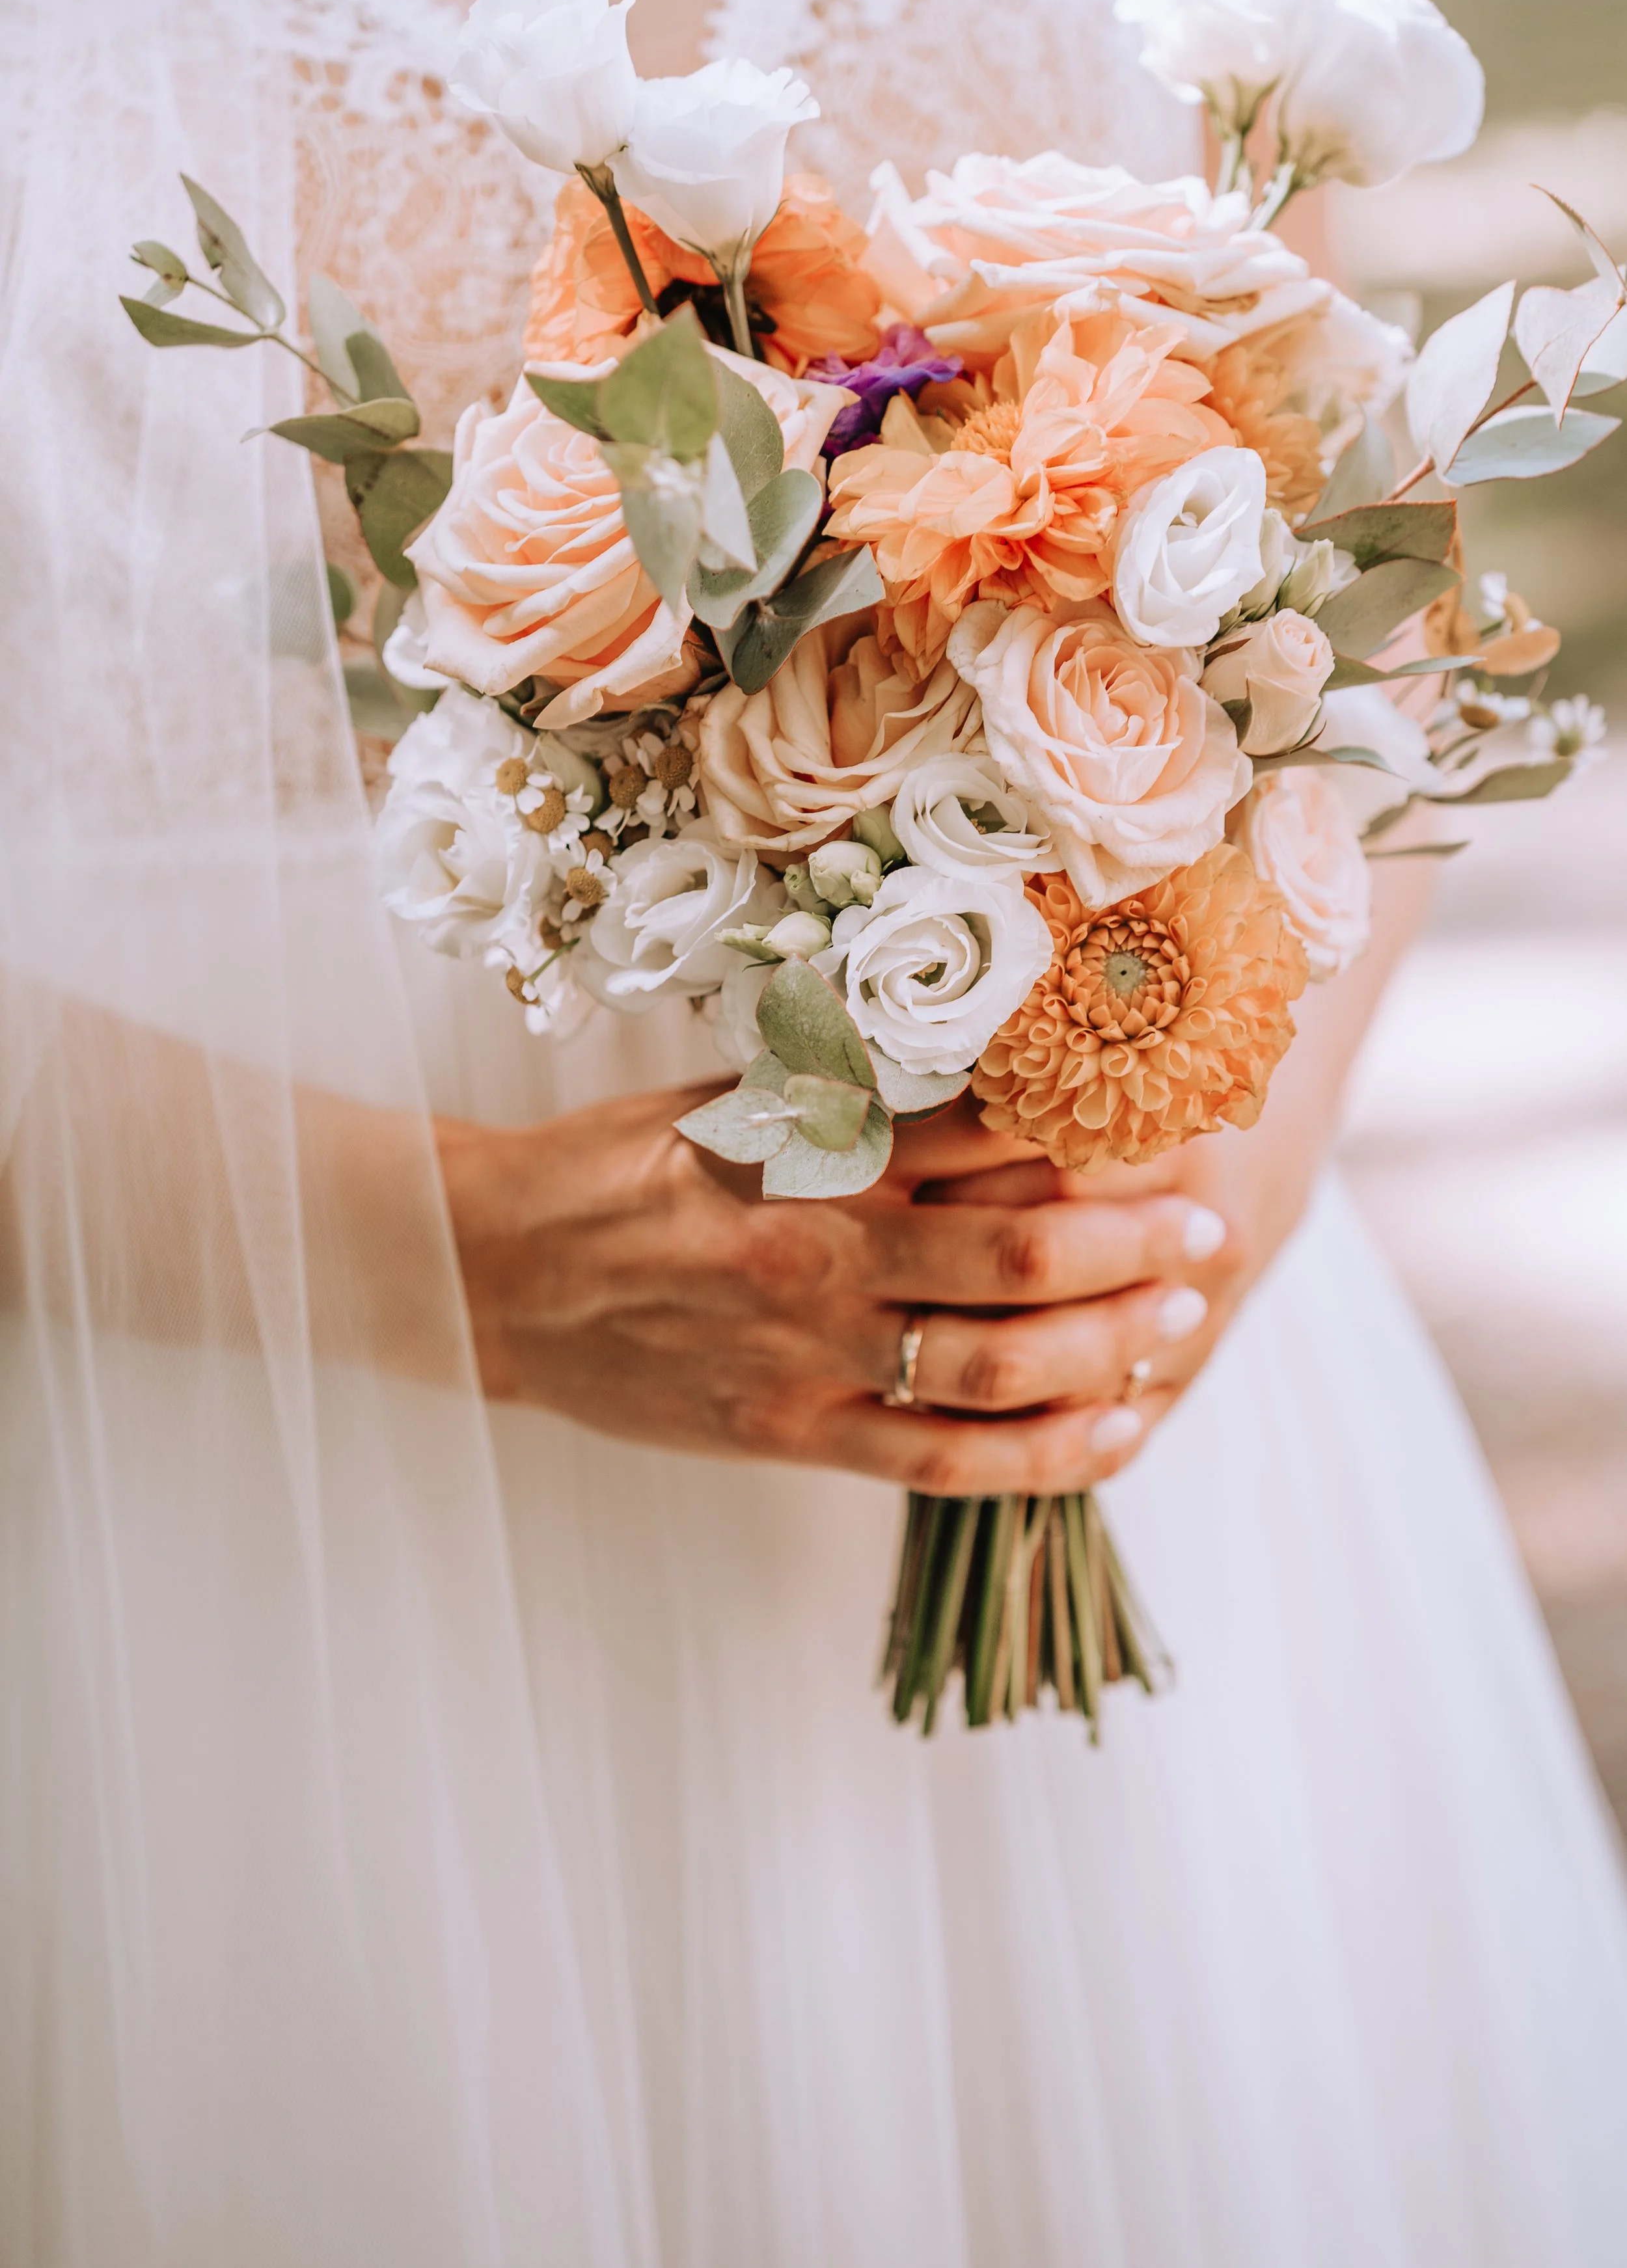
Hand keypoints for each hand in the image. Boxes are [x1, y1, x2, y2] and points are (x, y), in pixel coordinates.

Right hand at [435, 1082, 1230, 1494]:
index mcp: (805, 1156)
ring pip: (994, 1368)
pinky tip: (1113, 1432)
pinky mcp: (788, 1438)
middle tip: (1208, 1229)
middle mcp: (818, 1256)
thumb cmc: (618, 1167)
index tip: (1167, 1122)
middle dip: (1132, 1247)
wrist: (493, 1271)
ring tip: (1180, 1324)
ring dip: (1107, 1347)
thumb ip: (865, 1105)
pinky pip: (940, 1462)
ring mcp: (804, 1360)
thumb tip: (1007, 1087)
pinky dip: (1040, 1454)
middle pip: (1016, 1257)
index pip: (983, 1139)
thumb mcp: (734, 1103)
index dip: (1091, 1135)